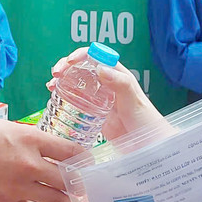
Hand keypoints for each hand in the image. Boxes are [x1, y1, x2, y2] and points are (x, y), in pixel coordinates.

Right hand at [0, 117, 77, 201]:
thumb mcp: (8, 128)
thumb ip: (31, 142)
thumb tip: (52, 153)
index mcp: (31, 140)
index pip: (72, 152)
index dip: (84, 160)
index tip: (88, 165)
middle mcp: (29, 165)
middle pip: (69, 181)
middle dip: (79, 186)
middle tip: (83, 188)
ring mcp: (17, 187)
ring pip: (55, 201)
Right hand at [46, 48, 166, 142]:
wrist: (150, 147)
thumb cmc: (146, 122)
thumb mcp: (134, 102)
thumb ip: (120, 84)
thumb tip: (99, 68)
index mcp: (117, 75)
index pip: (96, 56)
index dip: (81, 54)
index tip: (69, 62)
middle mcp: (107, 84)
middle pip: (82, 67)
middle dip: (66, 66)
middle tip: (55, 74)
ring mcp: (99, 99)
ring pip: (77, 82)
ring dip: (62, 80)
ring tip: (51, 85)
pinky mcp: (94, 113)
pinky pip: (76, 100)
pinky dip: (64, 96)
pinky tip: (55, 98)